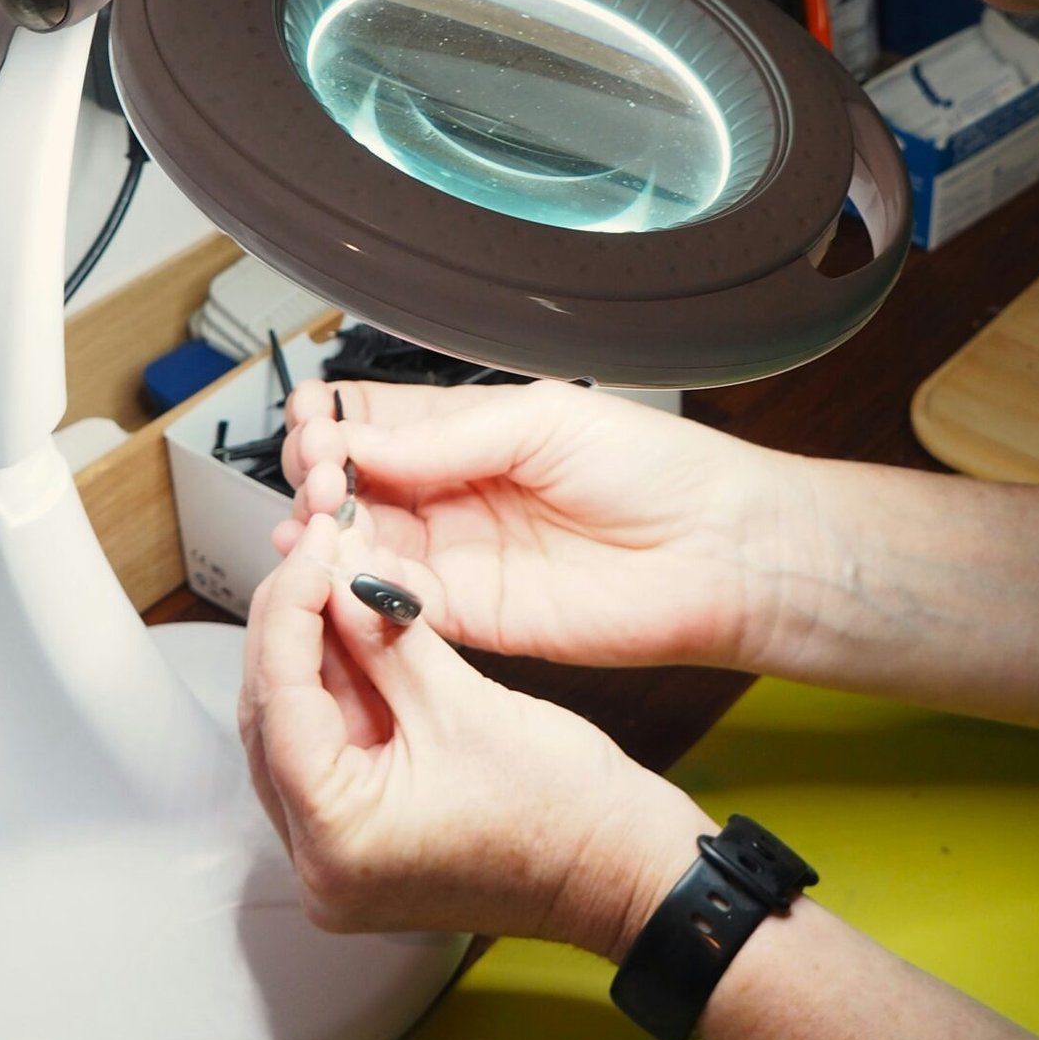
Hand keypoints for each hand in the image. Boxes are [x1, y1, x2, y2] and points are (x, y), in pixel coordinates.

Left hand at [241, 514, 704, 954]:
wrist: (621, 870)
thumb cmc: (566, 813)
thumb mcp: (462, 703)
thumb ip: (384, 632)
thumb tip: (337, 569)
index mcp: (336, 841)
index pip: (279, 700)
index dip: (291, 608)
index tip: (317, 546)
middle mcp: (318, 867)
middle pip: (272, 718)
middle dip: (293, 626)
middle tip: (323, 550)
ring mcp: (335, 863)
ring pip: (293, 731)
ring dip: (312, 652)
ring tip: (337, 577)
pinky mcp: (361, 843)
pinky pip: (327, 752)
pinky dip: (338, 691)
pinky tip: (352, 629)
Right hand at [277, 378, 806, 671]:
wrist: (723, 552)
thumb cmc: (659, 471)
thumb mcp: (547, 421)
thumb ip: (451, 436)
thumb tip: (363, 444)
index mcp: (471, 433)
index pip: (373, 424)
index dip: (333, 426)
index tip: (317, 428)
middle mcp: (456, 494)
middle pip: (355, 488)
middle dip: (322, 480)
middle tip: (318, 479)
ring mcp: (460, 558)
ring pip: (364, 548)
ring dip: (329, 538)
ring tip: (316, 524)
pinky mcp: (475, 618)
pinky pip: (400, 605)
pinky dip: (364, 591)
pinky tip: (347, 571)